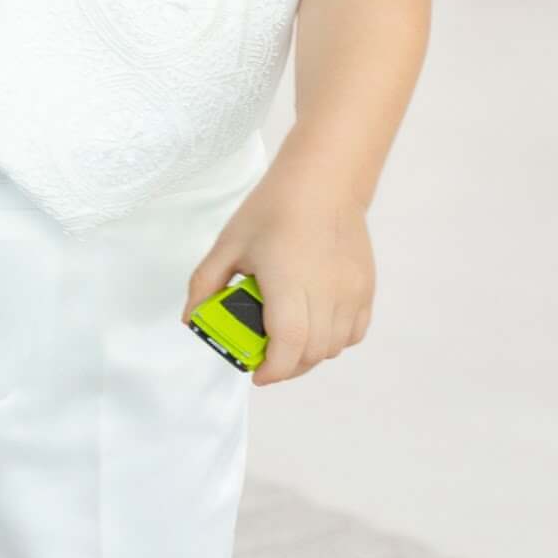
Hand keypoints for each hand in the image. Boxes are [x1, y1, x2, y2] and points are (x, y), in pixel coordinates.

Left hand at [181, 166, 374, 385]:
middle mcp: (326, 292)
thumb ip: (205, 284)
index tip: (255, 374)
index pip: (288, 342)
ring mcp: (351, 292)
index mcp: (288, 282)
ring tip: (287, 342)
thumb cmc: (272, 210)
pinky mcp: (366, 288)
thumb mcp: (228, 244)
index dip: (272, 369)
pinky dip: (334, 341)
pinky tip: (314, 327)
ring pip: (334, 347)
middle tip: (265, 360)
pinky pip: (353, 332)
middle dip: (285, 367)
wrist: (323, 183)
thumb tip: (191, 320)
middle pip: (311, 353)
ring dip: (309, 355)